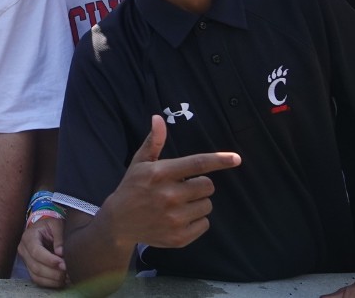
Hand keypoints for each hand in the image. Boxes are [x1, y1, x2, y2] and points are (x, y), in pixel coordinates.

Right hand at [18, 218, 66, 288]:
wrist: (45, 230)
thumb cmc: (51, 227)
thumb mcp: (56, 224)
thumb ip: (59, 236)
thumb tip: (60, 252)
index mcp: (28, 236)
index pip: (35, 251)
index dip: (49, 260)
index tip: (62, 263)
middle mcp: (24, 249)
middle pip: (35, 266)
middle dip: (53, 272)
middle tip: (68, 272)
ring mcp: (26, 261)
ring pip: (36, 276)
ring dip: (53, 279)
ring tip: (67, 277)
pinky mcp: (30, 269)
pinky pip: (38, 280)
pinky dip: (51, 283)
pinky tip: (62, 280)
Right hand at [100, 115, 240, 249]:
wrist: (119, 223)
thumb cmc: (132, 188)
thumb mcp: (139, 163)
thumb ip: (154, 142)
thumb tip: (158, 118)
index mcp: (160, 174)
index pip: (197, 164)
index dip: (219, 160)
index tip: (236, 158)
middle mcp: (169, 195)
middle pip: (207, 186)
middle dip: (199, 185)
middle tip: (183, 187)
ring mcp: (175, 218)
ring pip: (207, 205)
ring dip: (198, 203)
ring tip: (179, 204)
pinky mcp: (180, 237)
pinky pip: (205, 224)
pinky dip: (196, 220)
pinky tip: (179, 218)